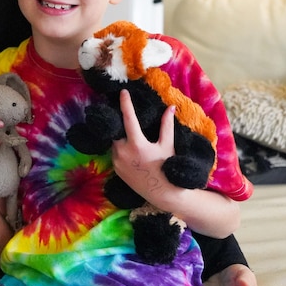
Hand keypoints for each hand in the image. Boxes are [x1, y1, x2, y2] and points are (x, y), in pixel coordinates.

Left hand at [111, 89, 175, 207]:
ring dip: (122, 136)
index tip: (123, 92)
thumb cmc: (167, 168)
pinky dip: (121, 148)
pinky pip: (115, 152)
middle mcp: (123, 152)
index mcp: (136, 144)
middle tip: (127, 117)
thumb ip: (166, 125)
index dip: (125, 103)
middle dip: (122, 123)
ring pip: (115, 141)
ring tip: (132, 135)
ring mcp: (117, 161)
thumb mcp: (168, 145)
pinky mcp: (115, 169)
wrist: (161, 194)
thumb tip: (171, 107)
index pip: (128, 118)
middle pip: (118, 130)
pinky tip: (131, 150)